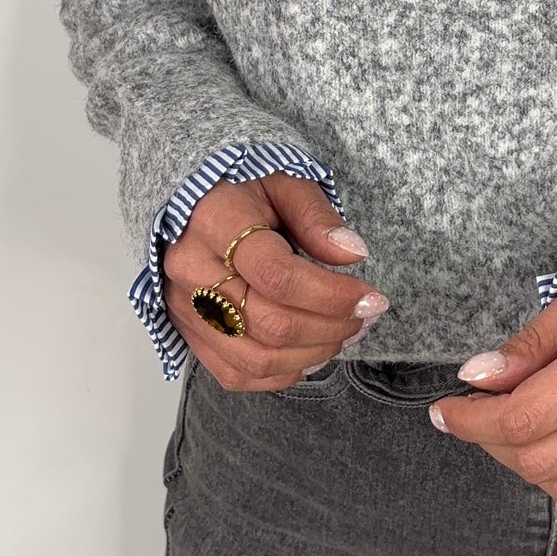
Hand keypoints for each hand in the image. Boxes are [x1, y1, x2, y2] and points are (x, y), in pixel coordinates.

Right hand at [162, 172, 387, 391]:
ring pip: (256, 358)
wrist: (190, 203)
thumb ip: (317, 217)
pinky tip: (310, 353)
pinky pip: (236, 373)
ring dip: (313, 354)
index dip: (332, 296)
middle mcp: (192, 271)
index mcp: (216, 223)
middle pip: (271, 324)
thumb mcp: (284, 181)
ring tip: (345, 334)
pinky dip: (281, 373)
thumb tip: (353, 254)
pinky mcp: (188, 331)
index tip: (371, 297)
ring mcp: (185, 307)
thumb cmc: (242, 187)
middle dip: (332, 327)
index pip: (277, 276)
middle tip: (366, 315)